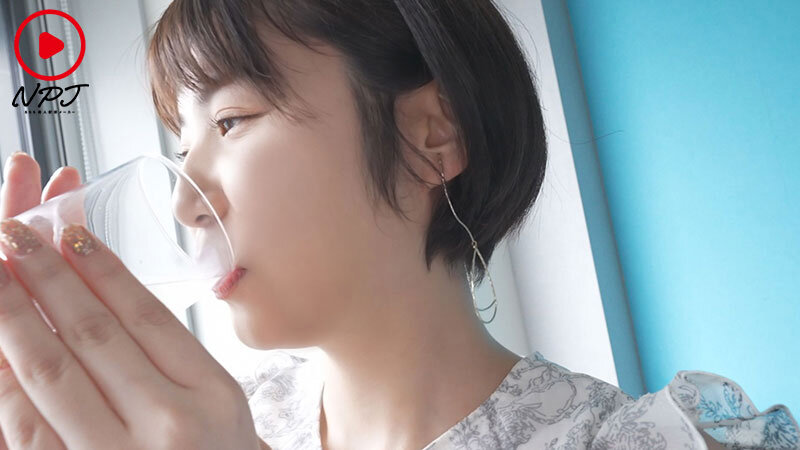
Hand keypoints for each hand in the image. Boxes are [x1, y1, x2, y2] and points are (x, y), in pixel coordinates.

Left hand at [0, 153, 263, 448]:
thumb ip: (175, 358)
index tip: (69, 232)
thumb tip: (105, 292)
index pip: (146, 315)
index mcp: (213, 396)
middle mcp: (170, 426)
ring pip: (52, 373)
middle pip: (95, 334)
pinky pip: (25, 428)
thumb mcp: (220, 407)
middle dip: (47, 277)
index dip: (102, 269)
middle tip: (14, 232)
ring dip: (14, 317)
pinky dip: (4, 380)